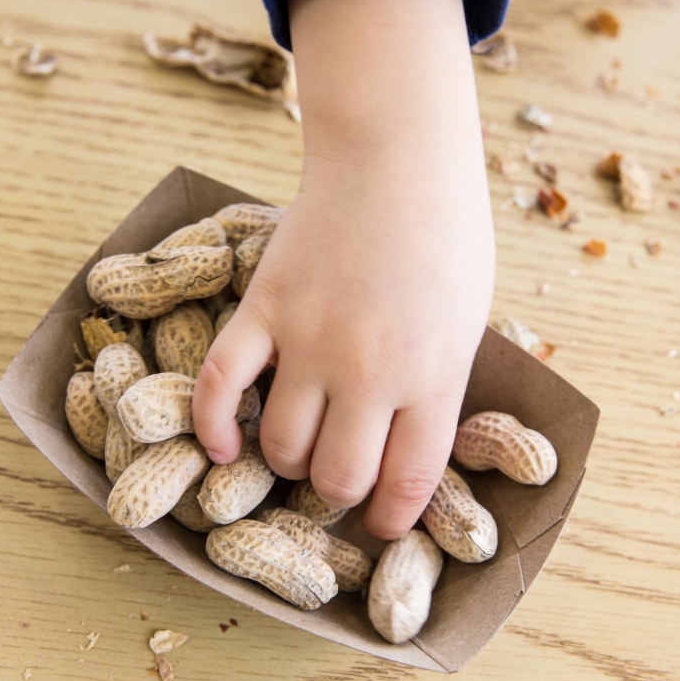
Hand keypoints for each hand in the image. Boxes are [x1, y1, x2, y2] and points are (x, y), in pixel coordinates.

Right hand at [191, 0, 494, 539]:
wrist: (396, 156)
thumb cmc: (446, 234)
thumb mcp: (467, 320)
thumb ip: (437, 386)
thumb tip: (409, 449)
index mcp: (433, 374)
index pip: (407, 481)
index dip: (389, 518)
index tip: (379, 525)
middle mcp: (370, 369)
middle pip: (337, 476)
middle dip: (336, 491)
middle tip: (336, 477)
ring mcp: (310, 338)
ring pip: (280, 444)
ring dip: (285, 460)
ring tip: (295, 445)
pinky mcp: (263, 307)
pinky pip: (218, 384)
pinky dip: (211, 425)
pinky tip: (220, 445)